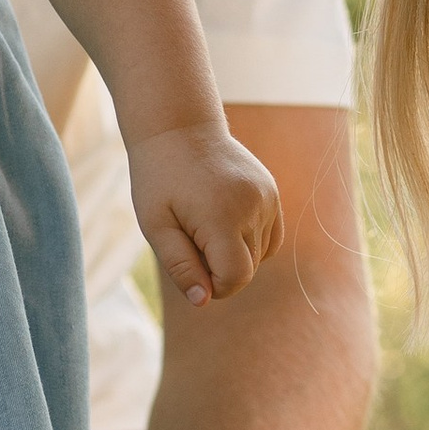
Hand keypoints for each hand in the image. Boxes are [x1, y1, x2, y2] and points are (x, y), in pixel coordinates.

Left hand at [128, 124, 282, 309]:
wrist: (178, 128)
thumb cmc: (159, 179)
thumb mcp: (156, 225)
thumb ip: (180, 266)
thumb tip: (203, 301)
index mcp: (222, 217)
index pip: (235, 278)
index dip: (212, 285)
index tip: (190, 266)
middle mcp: (253, 207)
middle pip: (248, 269)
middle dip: (219, 268)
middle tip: (189, 238)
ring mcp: (268, 198)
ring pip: (260, 255)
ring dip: (234, 254)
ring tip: (204, 225)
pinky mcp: (272, 192)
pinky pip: (270, 237)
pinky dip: (251, 242)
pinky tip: (224, 223)